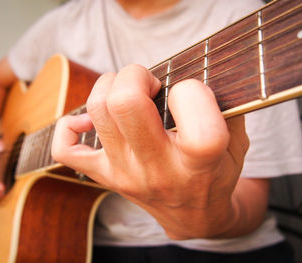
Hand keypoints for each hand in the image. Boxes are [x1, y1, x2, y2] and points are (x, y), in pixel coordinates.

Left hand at [51, 64, 248, 238]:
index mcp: (199, 160)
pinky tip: (89, 122)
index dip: (190, 86)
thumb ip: (223, 106)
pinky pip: (66, 151)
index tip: (190, 95)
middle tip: (148, 84)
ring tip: (126, 93)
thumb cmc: (216, 174)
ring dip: (109, 86)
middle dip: (135, 75)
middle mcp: (158, 168)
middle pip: (125, 102)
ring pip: (97, 111)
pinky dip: (70, 127)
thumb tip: (194, 73)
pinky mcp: (106, 177)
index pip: (188, 101)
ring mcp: (126, 174)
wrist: (194, 217)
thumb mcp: (236, 142)